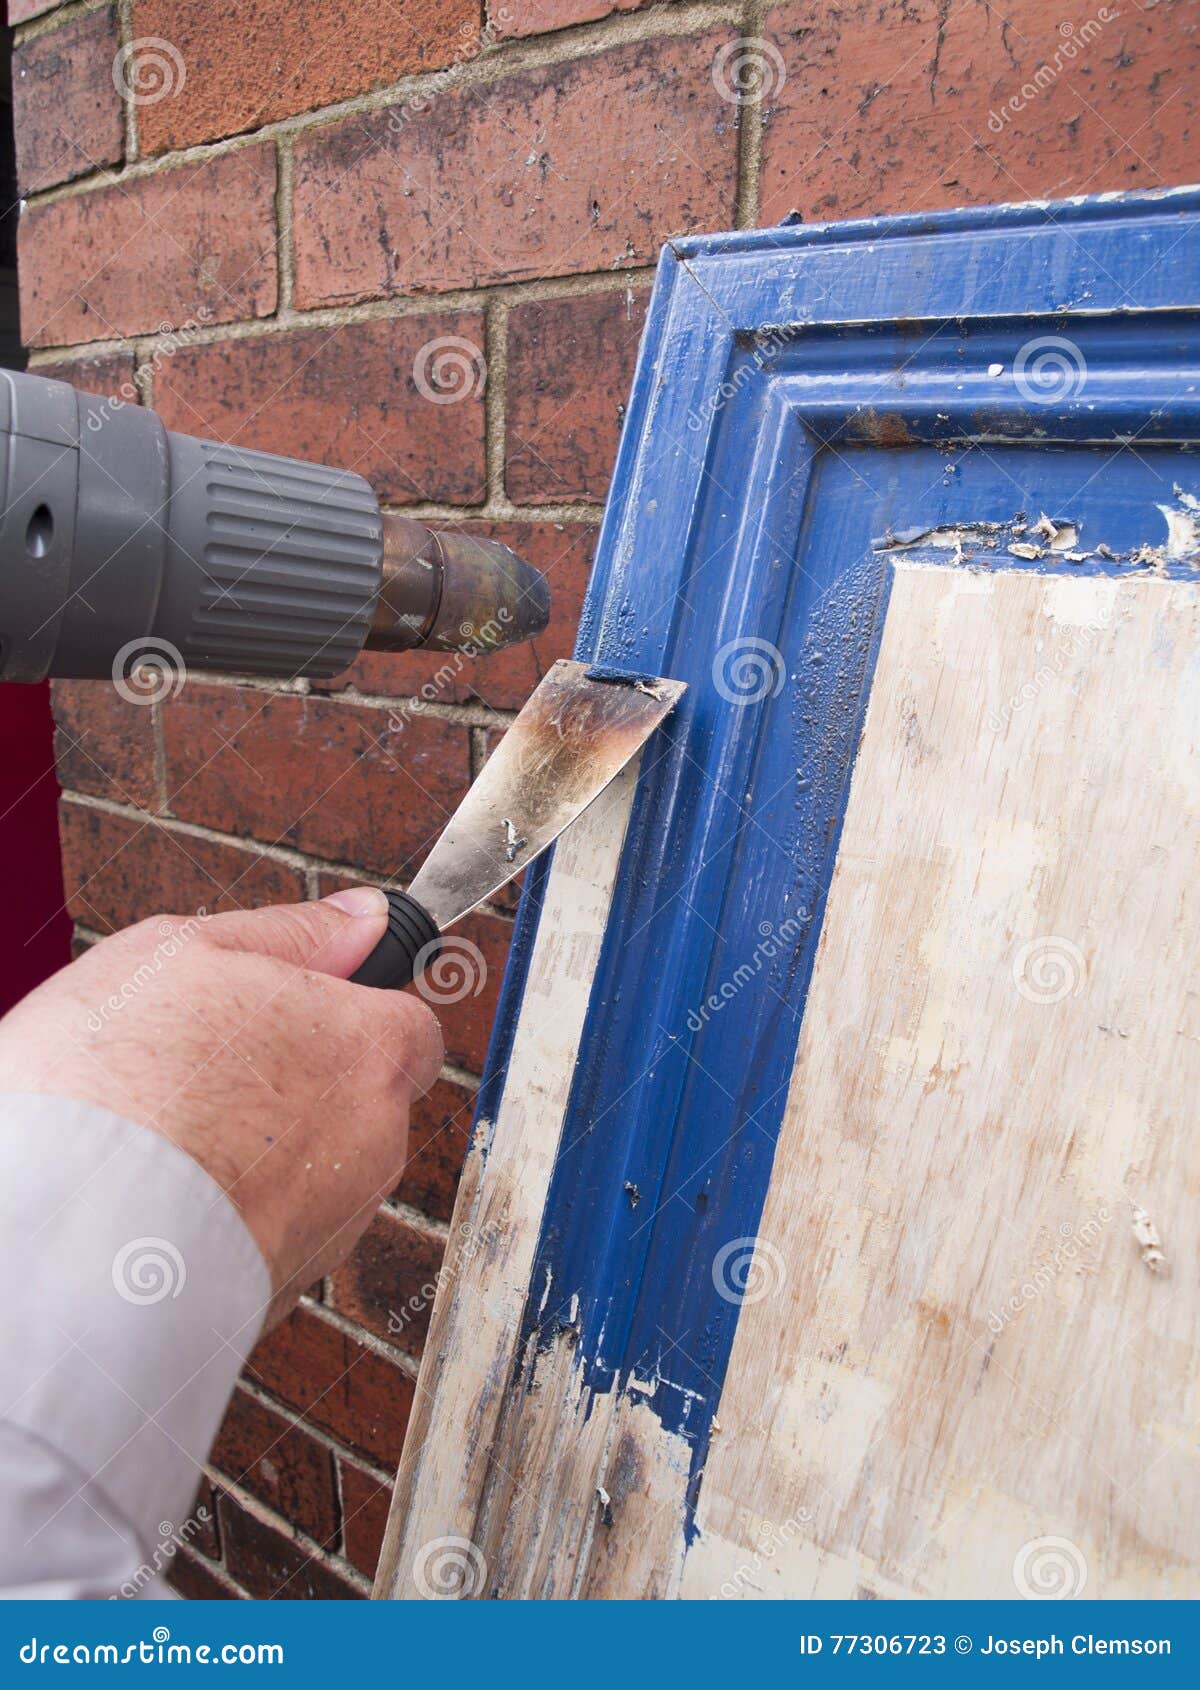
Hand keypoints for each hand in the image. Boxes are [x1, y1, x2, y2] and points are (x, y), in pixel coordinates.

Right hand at [0, 888, 441, 1324]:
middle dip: (300, 1088)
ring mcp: (338, 1226)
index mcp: (369, 1052)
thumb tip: (363, 920)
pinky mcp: (289, 1290)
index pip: (407, 1026)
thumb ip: (293, 933)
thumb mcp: (183, 954)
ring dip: (263, 1156)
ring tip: (171, 1141)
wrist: (65, 1240)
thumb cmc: (113, 1087)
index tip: (284, 1016)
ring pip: (319, 1173)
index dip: (345, 1016)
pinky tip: (168, 1200)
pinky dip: (235, 1217)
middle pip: (362, 1101)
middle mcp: (376, 1143)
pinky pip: (274, 1235)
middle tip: (204, 1074)